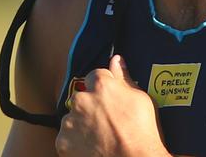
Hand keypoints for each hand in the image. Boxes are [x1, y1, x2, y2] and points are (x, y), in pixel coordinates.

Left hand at [55, 54, 169, 156]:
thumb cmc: (142, 130)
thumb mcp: (140, 98)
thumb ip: (123, 78)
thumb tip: (117, 60)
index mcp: (101, 85)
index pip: (95, 76)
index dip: (104, 87)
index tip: (110, 99)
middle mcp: (82, 99)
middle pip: (82, 96)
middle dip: (91, 105)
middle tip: (106, 119)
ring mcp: (71, 121)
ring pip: (73, 117)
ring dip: (82, 123)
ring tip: (100, 135)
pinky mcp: (63, 141)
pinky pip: (66, 136)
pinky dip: (75, 141)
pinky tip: (92, 145)